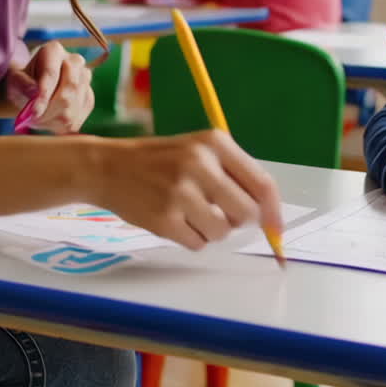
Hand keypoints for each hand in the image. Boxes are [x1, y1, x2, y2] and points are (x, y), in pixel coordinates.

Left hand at [5, 42, 92, 133]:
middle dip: (50, 107)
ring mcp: (85, 79)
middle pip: (69, 87)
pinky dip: (62, 123)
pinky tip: (51, 120)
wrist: (34, 91)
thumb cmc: (23, 83)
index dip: (44, 94)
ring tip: (39, 119)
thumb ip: (23, 86)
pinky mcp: (88, 98)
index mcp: (54, 51)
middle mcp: (74, 61)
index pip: (51, 73)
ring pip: (74, 104)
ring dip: (54, 117)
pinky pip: (79, 116)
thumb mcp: (15, 81)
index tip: (34, 111)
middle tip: (34, 119)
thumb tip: (36, 95)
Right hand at [94, 130, 283, 250]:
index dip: (274, 211)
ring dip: (211, 230)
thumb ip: (234, 175)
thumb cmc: (160, 161)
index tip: (277, 228)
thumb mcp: (198, 151)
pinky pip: (198, 244)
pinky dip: (190, 238)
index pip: (262, 183)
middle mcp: (200, 164)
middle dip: (237, 221)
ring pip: (222, 233)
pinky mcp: (164, 219)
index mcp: (214, 143)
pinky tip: (173, 219)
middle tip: (218, 212)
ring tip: (190, 213)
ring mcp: (180, 193)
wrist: (108, 166)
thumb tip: (269, 217)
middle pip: (246, 214)